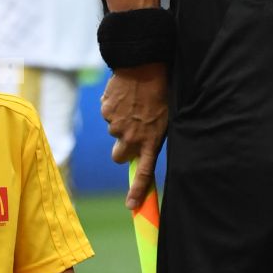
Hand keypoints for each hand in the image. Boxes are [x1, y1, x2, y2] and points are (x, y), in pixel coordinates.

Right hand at [101, 62, 168, 209]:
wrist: (144, 66)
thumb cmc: (160, 90)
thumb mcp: (165, 117)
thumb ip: (153, 136)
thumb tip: (142, 147)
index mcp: (151, 140)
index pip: (144, 173)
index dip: (137, 192)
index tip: (131, 207)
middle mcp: (132, 137)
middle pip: (119, 156)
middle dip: (122, 149)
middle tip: (130, 134)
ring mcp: (116, 125)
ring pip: (114, 131)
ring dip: (121, 121)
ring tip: (134, 103)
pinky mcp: (106, 112)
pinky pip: (107, 114)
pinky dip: (113, 107)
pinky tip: (125, 95)